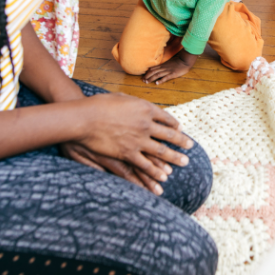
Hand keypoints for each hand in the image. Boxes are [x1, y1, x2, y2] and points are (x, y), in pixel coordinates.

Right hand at [64, 92, 192, 189]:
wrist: (84, 117)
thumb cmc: (98, 104)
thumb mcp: (118, 97)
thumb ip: (130, 101)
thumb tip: (135, 102)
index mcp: (144, 108)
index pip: (164, 117)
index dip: (173, 124)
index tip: (180, 128)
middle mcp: (145, 124)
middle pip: (168, 134)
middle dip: (181, 141)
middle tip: (190, 146)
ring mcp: (138, 139)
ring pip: (161, 151)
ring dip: (174, 158)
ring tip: (184, 163)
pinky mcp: (127, 153)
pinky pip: (145, 164)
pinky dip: (155, 171)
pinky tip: (164, 177)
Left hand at [144, 50, 197, 84]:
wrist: (184, 61)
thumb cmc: (177, 62)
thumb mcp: (169, 63)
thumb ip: (163, 66)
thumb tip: (157, 69)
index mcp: (163, 65)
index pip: (152, 69)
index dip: (147, 73)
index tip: (143, 77)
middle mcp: (164, 68)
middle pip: (153, 72)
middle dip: (147, 76)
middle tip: (143, 81)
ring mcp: (168, 71)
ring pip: (157, 74)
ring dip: (151, 78)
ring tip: (147, 82)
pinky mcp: (172, 74)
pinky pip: (165, 77)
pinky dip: (161, 80)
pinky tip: (157, 83)